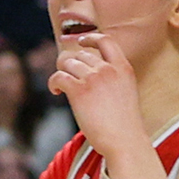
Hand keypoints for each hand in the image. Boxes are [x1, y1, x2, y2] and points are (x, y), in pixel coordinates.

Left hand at [48, 30, 147, 156]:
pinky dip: (53, 82)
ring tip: (60, 86)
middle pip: (81, 54)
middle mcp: (108, 69)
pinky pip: (58, 77)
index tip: (80, 41)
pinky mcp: (79, 90)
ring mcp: (94, 78)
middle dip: (70, 63)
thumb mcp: (125, 92)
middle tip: (65, 75)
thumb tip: (89, 76)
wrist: (124, 139)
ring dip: (60, 72)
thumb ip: (112, 79)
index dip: (90, 38)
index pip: (106, 41)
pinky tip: (56, 91)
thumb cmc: (124, 123)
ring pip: (67, 63)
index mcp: (123, 67)